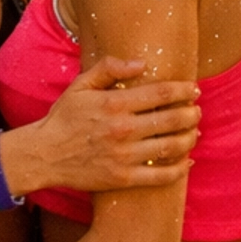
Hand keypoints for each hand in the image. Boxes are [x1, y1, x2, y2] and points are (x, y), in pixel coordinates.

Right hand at [1, 55, 199, 197]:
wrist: (44, 154)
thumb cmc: (64, 118)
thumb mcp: (80, 86)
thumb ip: (109, 68)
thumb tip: (141, 63)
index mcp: (114, 103)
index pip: (161, 93)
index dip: (183, 90)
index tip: (193, 89)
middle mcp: (122, 129)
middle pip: (172, 120)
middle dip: (192, 113)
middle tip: (196, 111)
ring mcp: (124, 155)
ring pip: (172, 147)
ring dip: (190, 138)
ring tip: (194, 132)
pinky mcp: (123, 178)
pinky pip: (161, 176)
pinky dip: (180, 169)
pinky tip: (187, 162)